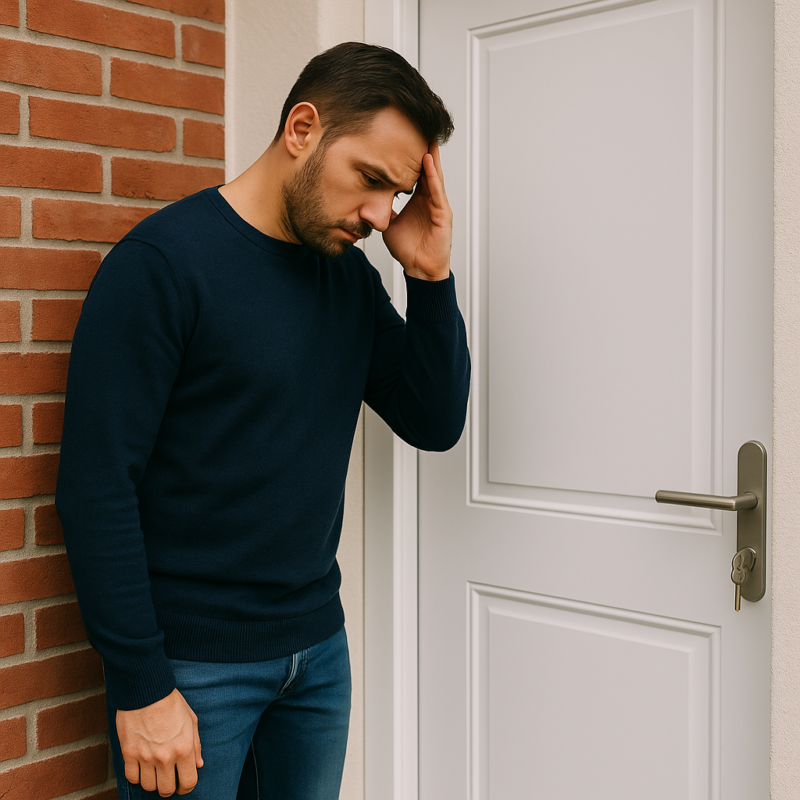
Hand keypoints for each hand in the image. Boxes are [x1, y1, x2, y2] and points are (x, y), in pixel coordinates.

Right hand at [116, 689, 202, 795]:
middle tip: (168, 780)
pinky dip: (136, 776)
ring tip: (154, 771)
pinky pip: (132, 778)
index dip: (186, 787)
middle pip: (166, 790)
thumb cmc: (171, 703)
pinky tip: (141, 767)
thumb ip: (196, 745)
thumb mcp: (191, 720)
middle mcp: (165, 757)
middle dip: (169, 787)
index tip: (183, 784)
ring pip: (148, 787)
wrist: (146, 690)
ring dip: (152, 782)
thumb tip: (199, 764)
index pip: (188, 782)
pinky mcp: (129, 754)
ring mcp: (146, 757)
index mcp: (184, 748)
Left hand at [382, 141, 452, 281]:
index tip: (404, 137)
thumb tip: (368, 198)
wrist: (419, 269)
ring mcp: (438, 206)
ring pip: (434, 176)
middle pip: (427, 169)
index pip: (415, 172)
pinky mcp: (443, 215)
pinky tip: (427, 161)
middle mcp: (430, 199)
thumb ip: (383, 208)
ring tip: (426, 136)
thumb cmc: (408, 249)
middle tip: (419, 126)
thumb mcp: (390, 223)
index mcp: (419, 200)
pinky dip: (432, 176)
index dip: (410, 156)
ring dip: (430, 156)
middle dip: (424, 148)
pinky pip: (437, 192)